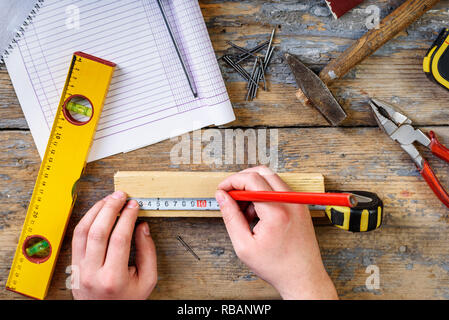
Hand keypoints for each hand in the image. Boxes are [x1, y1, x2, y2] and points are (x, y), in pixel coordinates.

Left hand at [71, 191, 156, 299]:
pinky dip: (86, 220)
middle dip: (111, 208)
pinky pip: (76, 237)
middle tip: (121, 196)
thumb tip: (142, 226)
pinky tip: (97, 211)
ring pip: (83, 231)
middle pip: (98, 231)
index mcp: (113, 278)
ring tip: (109, 199)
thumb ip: (148, 252)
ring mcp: (79, 269)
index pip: (119, 238)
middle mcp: (92, 273)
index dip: (128, 217)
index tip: (134, 205)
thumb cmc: (127, 299)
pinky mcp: (73, 265)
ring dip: (96, 210)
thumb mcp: (147, 280)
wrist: (104, 316)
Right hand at [215, 166, 337, 299]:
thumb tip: (222, 197)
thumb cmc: (277, 266)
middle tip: (230, 196)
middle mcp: (290, 202)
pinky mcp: (299, 205)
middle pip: (261, 172)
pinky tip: (257, 214)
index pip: (250, 180)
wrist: (303, 277)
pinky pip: (278, 189)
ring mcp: (297, 202)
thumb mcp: (244, 246)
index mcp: (276, 211)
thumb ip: (231, 217)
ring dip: (253, 187)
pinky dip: (264, 194)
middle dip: (241, 181)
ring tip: (245, 211)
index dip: (231, 181)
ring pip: (270, 178)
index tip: (221, 189)